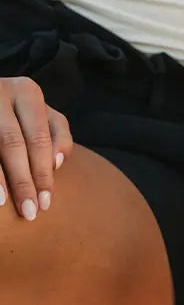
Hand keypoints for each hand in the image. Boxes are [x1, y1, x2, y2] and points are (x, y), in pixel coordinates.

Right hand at [0, 76, 68, 220]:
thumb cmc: (17, 113)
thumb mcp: (40, 117)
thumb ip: (56, 136)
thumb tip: (56, 163)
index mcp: (27, 92)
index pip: (40, 139)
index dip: (43, 172)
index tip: (46, 203)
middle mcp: (1, 92)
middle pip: (14, 143)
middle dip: (23, 181)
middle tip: (29, 212)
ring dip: (2, 178)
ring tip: (6, 203)